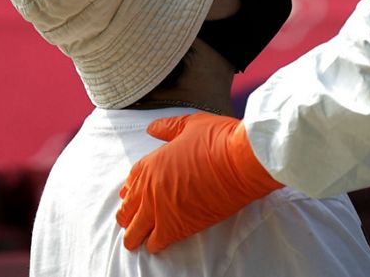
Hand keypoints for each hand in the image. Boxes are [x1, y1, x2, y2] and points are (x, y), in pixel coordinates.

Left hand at [116, 113, 282, 252]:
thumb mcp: (191, 124)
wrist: (242, 161)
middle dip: (128, 216)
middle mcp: (150, 189)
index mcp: (151, 164)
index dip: (131, 192)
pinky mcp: (177, 227)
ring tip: (137, 239)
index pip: (130, 183)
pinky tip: (156, 244)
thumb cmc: (220, 139)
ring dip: (135, 235)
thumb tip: (152, 129)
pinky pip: (155, 243)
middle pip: (127, 210)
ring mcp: (161, 210)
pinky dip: (154, 245)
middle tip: (131, 222)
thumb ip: (168, 128)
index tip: (132, 197)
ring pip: (135, 232)